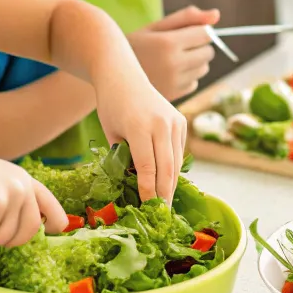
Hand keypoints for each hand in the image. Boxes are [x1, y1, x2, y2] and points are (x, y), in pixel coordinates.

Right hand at [0, 148, 65, 245]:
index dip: (57, 218)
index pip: (48, 201)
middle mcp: (22, 184)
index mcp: (22, 178)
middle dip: (10, 239)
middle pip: (31, 229)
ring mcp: (11, 193)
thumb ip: (12, 198)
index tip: (58, 229)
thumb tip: (28, 226)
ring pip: (6, 237)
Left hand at [95, 70, 188, 204]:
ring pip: (176, 162)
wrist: (124, 77)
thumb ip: (124, 158)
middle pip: (166, 168)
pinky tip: (167, 183)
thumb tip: (135, 186)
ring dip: (171, 184)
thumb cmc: (112, 107)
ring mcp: (174, 121)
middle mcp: (162, 123)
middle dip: (164, 194)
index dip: (148, 191)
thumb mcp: (112, 134)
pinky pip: (179, 152)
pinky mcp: (181, 121)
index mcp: (140, 126)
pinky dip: (173, 168)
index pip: (147, 167)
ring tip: (164, 204)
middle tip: (160, 215)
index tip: (147, 209)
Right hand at [128, 6, 217, 100]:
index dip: (200, 31)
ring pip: (203, 69)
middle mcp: (173, 64)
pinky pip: (194, 83)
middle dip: (200, 47)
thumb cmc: (135, 45)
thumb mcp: (157, 26)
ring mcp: (174, 82)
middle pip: (208, 53)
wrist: (110, 73)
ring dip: (195, 62)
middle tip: (180, 45)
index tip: (188, 32)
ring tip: (173, 59)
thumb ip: (187, 18)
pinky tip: (169, 73)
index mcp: (168, 42)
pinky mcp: (173, 96)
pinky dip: (188, 77)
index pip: (205, 34)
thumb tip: (217, 15)